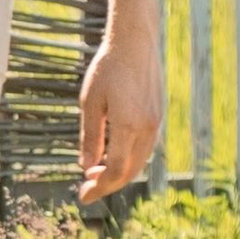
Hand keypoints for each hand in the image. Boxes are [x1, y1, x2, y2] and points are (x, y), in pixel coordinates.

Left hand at [78, 26, 163, 203]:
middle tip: (86, 191)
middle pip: (129, 171)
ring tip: (94, 175)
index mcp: (129, 126)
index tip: (82, 195)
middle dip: (107, 185)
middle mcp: (147, 129)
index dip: (98, 186)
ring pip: (139, 162)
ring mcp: (156, 124)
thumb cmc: (107, 69)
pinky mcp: (157, 117)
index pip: (114, 169)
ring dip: (118, 174)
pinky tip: (111, 157)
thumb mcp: (90, 102)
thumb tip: (85, 166)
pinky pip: (144, 149)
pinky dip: (128, 160)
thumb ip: (90, 136)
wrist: (135, 43)